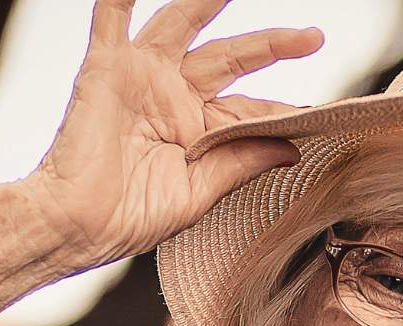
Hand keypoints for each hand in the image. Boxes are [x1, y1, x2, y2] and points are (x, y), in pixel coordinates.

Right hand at [17, 0, 322, 270]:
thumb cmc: (132, 218)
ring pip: (183, 24)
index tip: (323, 114)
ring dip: (207, 0)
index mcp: (200, 129)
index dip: (284, 110)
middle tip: (313, 38)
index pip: (251, 108)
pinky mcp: (108, 69)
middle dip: (272, 45)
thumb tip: (291, 146)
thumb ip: (242, 160)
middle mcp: (175, 96)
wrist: (79, 226)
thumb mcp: (201, 192)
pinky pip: (113, 19)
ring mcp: (143, 77)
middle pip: (232, 57)